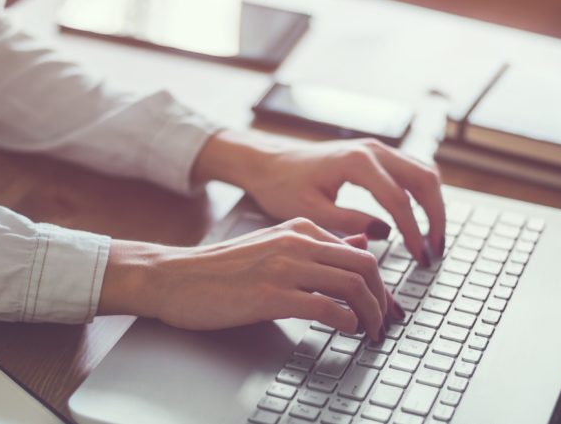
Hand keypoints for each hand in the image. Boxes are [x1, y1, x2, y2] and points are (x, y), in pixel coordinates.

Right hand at [99, 219, 404, 340]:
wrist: (176, 277)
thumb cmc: (222, 268)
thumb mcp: (273, 245)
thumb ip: (316, 246)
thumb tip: (361, 244)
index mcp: (300, 228)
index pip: (359, 252)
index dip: (381, 284)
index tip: (384, 306)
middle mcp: (297, 242)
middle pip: (366, 267)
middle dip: (383, 300)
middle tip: (384, 323)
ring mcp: (284, 267)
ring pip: (353, 285)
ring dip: (370, 314)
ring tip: (370, 332)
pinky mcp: (271, 295)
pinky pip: (327, 308)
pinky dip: (346, 322)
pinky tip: (346, 330)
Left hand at [193, 130, 445, 264]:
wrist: (268, 163)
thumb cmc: (282, 186)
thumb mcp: (310, 211)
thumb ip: (349, 222)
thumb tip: (386, 234)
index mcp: (356, 162)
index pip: (398, 200)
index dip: (413, 232)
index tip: (420, 258)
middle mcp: (372, 149)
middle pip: (424, 180)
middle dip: (436, 217)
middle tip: (435, 251)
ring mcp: (376, 149)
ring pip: (423, 172)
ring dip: (433, 205)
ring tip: (431, 240)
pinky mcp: (374, 155)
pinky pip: (411, 170)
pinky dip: (421, 194)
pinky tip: (419, 220)